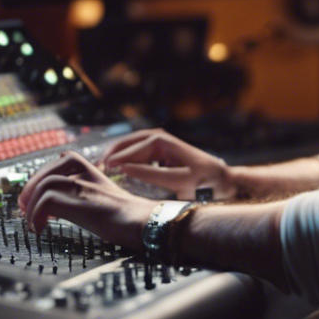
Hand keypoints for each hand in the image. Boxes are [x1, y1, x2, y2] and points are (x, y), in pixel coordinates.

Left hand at [17, 150, 153, 246]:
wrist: (145, 223)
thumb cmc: (131, 219)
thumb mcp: (108, 201)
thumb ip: (90, 197)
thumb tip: (69, 207)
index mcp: (95, 174)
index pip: (63, 159)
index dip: (44, 174)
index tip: (35, 192)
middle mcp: (88, 176)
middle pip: (49, 171)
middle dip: (31, 188)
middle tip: (24, 207)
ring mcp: (84, 188)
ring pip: (45, 185)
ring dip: (32, 205)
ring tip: (31, 221)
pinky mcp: (81, 203)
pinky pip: (47, 202)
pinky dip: (37, 216)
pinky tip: (39, 229)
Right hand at [101, 128, 236, 199]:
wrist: (220, 179)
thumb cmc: (202, 180)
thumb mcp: (177, 180)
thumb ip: (149, 174)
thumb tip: (124, 169)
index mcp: (163, 141)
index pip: (135, 147)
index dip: (119, 158)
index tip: (105, 167)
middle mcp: (160, 138)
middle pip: (130, 142)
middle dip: (114, 152)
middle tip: (98, 165)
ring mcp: (159, 144)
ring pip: (132, 147)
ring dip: (117, 155)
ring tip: (102, 165)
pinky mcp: (159, 153)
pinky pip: (137, 153)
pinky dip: (125, 159)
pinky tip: (116, 168)